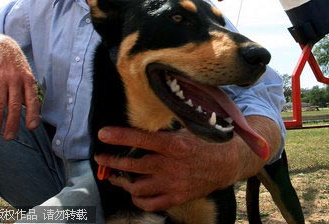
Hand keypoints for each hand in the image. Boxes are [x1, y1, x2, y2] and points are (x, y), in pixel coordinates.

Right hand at [0, 35, 40, 139]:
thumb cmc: (14, 66)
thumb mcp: (25, 75)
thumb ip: (27, 93)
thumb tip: (34, 116)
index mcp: (28, 79)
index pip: (32, 98)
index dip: (33, 113)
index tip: (31, 127)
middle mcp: (15, 78)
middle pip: (14, 104)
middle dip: (12, 123)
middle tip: (9, 138)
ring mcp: (0, 76)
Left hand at [94, 126, 242, 211]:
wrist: (227, 163)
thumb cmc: (205, 142)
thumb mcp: (186, 130)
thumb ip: (164, 131)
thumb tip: (140, 124)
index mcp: (174, 145)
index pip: (141, 140)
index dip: (120, 137)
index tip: (103, 134)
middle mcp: (171, 166)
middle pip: (133, 166)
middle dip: (112, 161)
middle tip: (101, 157)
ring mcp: (173, 184)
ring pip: (137, 188)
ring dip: (121, 181)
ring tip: (114, 175)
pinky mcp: (177, 198)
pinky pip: (150, 203)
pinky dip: (137, 199)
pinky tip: (133, 192)